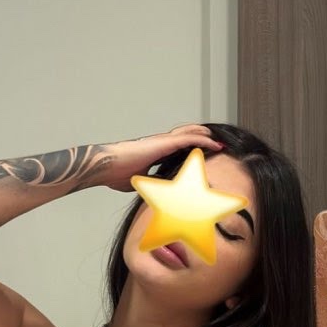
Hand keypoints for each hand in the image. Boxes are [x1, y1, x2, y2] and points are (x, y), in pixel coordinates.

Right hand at [101, 124, 223, 191]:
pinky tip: (215, 144)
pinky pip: (189, 139)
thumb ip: (153, 183)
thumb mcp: (142, 182)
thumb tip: (163, 193)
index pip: (179, 147)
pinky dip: (203, 141)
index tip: (205, 155)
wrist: (106, 166)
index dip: (193, 148)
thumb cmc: (116, 174)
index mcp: (155, 152)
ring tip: (221, 142)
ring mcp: (162, 141)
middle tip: (218, 146)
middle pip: (187, 136)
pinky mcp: (163, 143)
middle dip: (203, 140)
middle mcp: (161, 144)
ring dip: (207, 137)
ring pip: (190, 133)